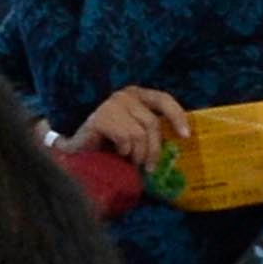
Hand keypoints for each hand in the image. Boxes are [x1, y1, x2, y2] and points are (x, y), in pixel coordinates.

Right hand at [70, 85, 189, 171]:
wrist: (77, 152)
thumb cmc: (108, 145)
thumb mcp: (135, 135)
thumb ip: (151, 132)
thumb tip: (178, 142)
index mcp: (137, 96)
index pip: (163, 100)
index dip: (177, 116)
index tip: (185, 136)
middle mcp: (125, 95)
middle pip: (153, 123)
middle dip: (153, 150)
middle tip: (148, 168)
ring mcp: (111, 104)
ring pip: (140, 133)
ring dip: (137, 154)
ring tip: (129, 161)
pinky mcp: (101, 117)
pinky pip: (125, 137)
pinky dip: (124, 150)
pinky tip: (115, 152)